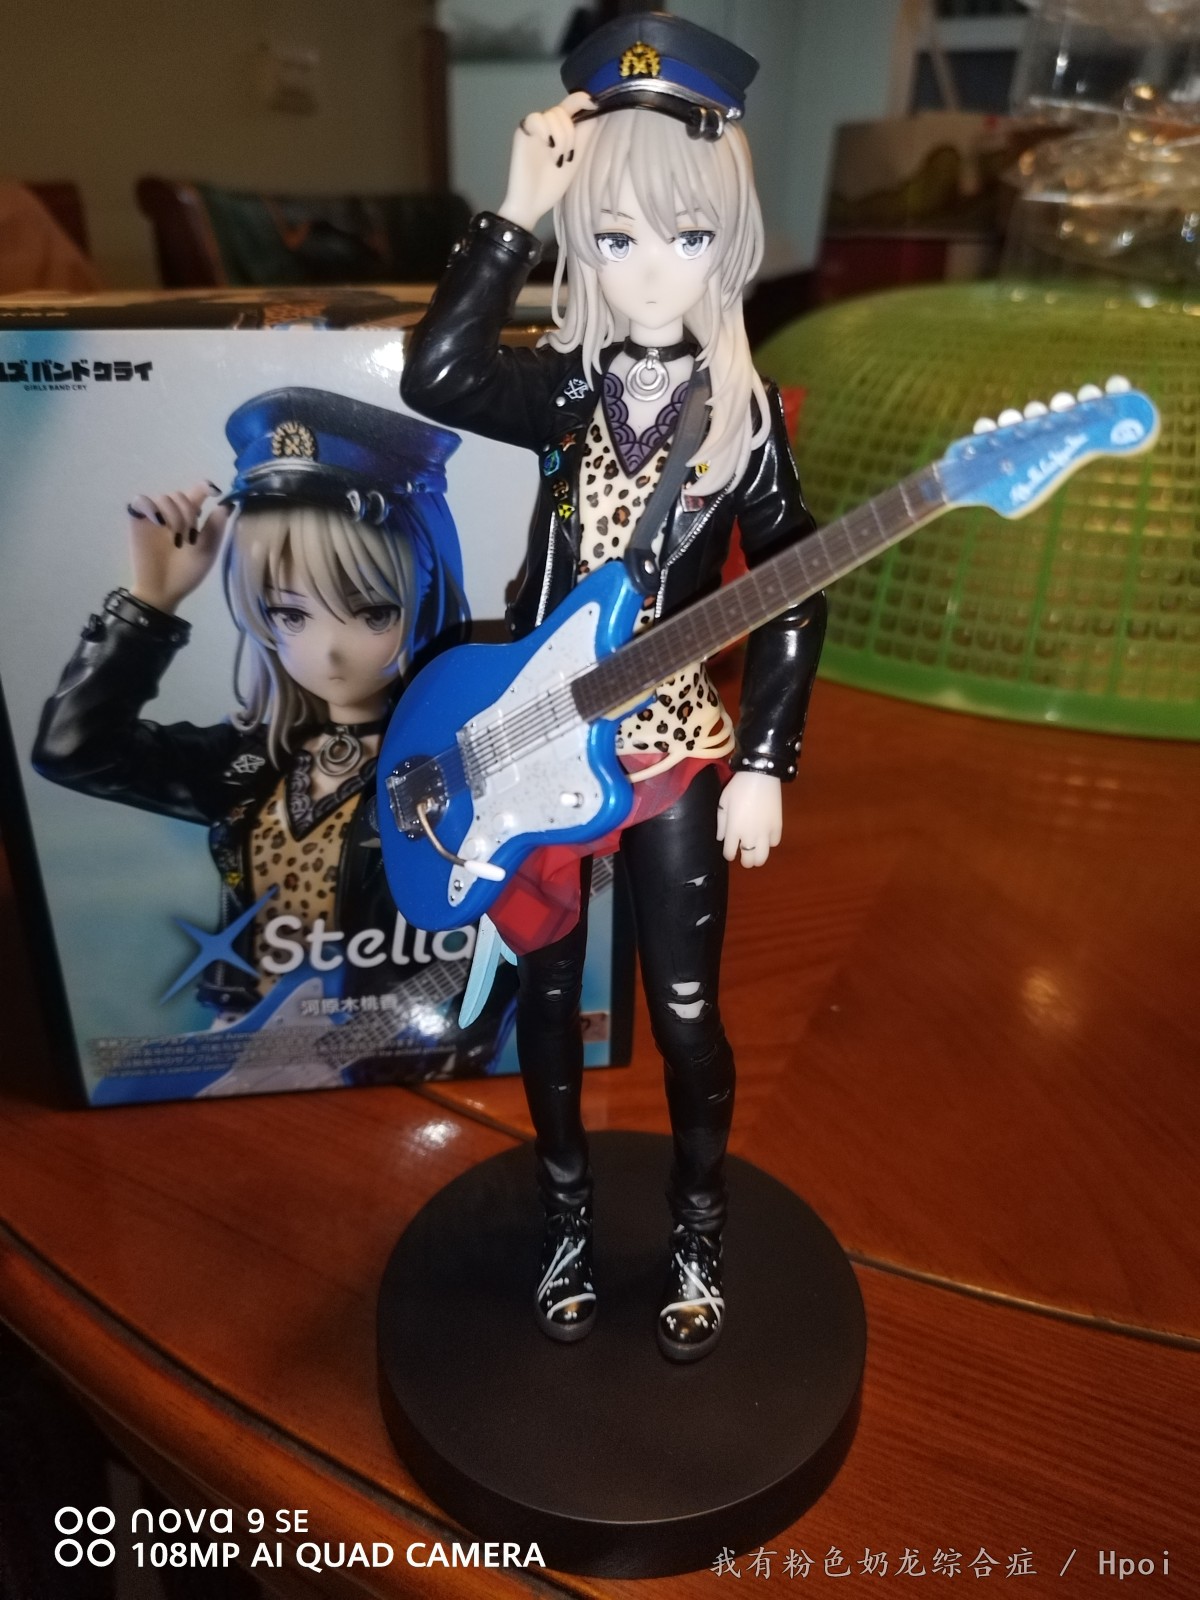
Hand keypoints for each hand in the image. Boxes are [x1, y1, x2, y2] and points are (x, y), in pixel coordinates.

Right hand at [127, 481, 228, 614]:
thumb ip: (216, 527)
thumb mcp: (208, 551)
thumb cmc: (187, 573)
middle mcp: (173, 514)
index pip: (197, 492)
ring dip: (172, 514)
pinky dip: (150, 507)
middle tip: (189, 535)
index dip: (205, 487)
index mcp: (191, 518)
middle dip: (188, 512)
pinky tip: (158, 522)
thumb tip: (228, 504)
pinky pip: (140, 501)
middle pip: (180, 495)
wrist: (163, 590)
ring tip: (175, 537)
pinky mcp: (137, 521)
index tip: (214, 492)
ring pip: (163, 497)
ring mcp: (154, 517)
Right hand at [498, 91, 596, 233]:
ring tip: (556, 159)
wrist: (531, 203)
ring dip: (560, 137)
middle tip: (566, 157)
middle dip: (570, 133)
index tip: (594, 105)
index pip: (571, 105)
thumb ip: (584, 136)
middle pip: (563, 110)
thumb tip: (594, 114)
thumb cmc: (552, 184)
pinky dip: (544, 130)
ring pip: (553, 114)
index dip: (582, 100)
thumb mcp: (576, 159)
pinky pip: (536, 118)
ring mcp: (534, 128)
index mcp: (560, 130)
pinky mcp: (522, 133)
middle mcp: (547, 125)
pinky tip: (546, 145)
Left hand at [716, 771, 782, 868]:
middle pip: (748, 860)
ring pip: (763, 857)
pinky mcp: (778, 826)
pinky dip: (770, 842)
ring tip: (755, 851)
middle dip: (745, 860)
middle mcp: (750, 835)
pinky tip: (766, 836)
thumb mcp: (723, 803)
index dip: (729, 854)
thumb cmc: (738, 788)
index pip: (730, 853)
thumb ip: (721, 823)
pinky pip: (775, 843)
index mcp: (734, 830)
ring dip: (758, 857)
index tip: (730, 850)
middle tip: (744, 855)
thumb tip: (721, 838)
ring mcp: (766, 832)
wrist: (761, 776)